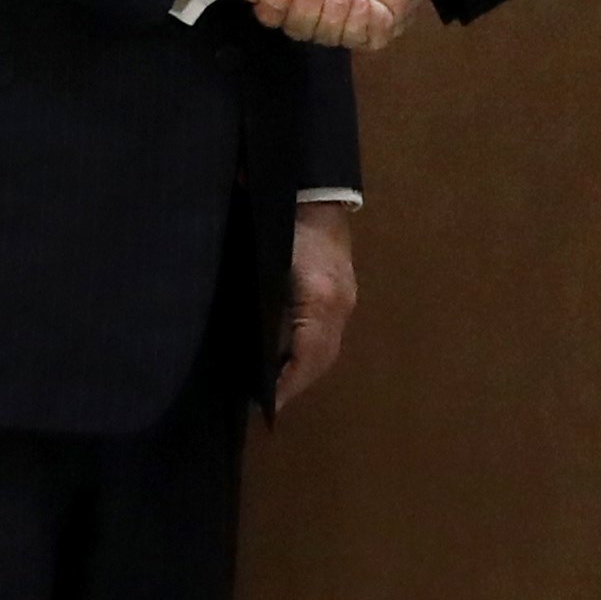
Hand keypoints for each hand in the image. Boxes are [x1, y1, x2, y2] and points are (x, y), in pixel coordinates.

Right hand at [245, 0, 442, 49]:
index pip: (277, 8)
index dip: (272, 7)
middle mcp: (330, 2)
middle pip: (306, 27)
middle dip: (305, 11)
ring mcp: (357, 14)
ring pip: (335, 33)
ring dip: (333, 15)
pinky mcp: (387, 21)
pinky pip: (371, 36)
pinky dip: (364, 23)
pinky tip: (362, 3)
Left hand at [273, 204, 357, 411]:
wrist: (313, 195)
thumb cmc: (280, 226)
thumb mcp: (265, 269)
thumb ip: (263, 312)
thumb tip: (255, 354)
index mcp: (320, 299)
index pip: (307, 355)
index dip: (287, 383)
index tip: (267, 404)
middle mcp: (339, 306)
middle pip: (322, 359)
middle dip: (297, 384)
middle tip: (269, 404)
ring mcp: (345, 300)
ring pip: (328, 350)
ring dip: (305, 372)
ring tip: (279, 388)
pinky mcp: (343, 295)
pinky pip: (329, 335)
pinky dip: (312, 354)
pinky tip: (292, 361)